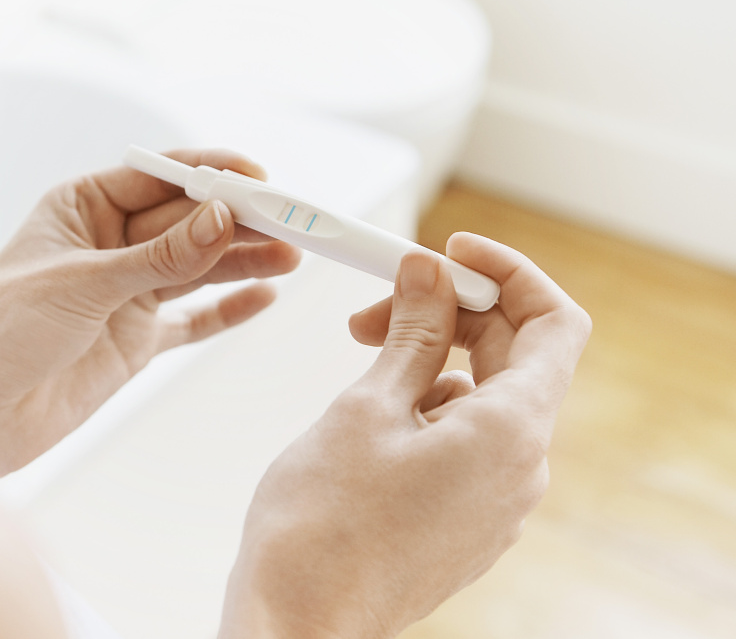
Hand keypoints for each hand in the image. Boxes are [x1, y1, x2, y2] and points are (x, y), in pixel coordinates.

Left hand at [0, 149, 301, 476]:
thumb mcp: (82, 284)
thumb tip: (223, 218)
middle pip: (187, 222)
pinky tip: (266, 297)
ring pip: (196, 268)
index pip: (157, 177)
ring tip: (292, 256)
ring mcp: (124, 294)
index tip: (259, 178)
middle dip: (237, 220)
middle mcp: (108, 245)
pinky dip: (226, 310)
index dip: (209, 175)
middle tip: (293, 222)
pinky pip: (191, 320)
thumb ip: (158, 257)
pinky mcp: (134, 342)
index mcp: (81, 207)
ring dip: (242, 261)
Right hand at [219, 233, 590, 638]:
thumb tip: (429, 275)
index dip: (508, 274)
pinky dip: (429, 404)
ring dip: (432, 358)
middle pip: (515, 356)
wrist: (299, 620)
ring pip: (485, 398)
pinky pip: (469, 440)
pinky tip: (373, 409)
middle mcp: (520, 470)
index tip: (451, 252)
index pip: (554, 324)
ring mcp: (496, 501)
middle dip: (451, 314)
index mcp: (510, 434)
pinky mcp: (466, 520)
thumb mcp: (367, 407)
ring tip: (363, 358)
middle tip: (380, 303)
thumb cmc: (322, 526)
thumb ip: (411, 334)